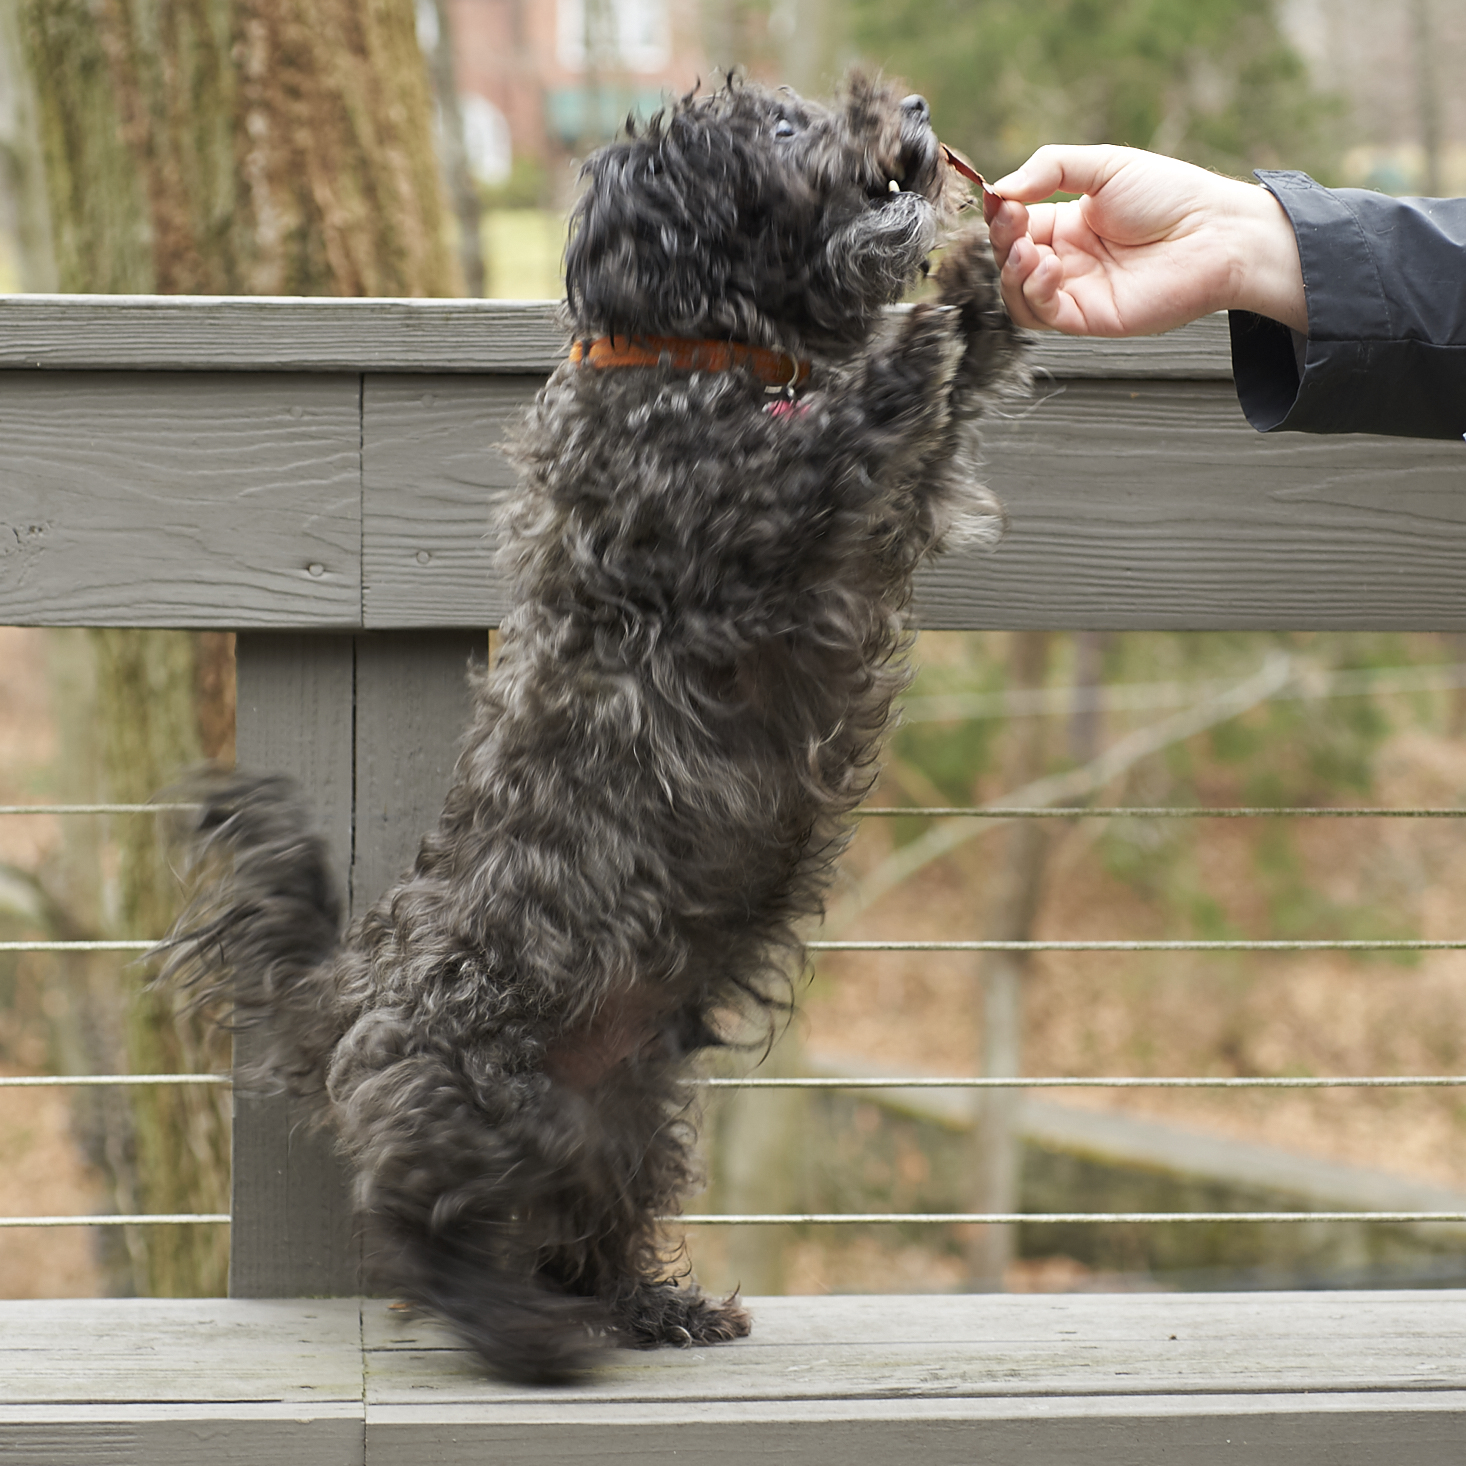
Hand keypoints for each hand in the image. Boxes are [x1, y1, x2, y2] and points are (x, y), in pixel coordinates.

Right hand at [982, 145, 1306, 335]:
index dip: (1001, 214)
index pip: (1016, 226)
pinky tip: (1048, 267)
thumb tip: (1001, 188)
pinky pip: (1043, 314)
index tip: (998, 197)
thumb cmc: (1172, 196)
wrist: (1216, 233)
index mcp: (1068, 223)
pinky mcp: (1087, 318)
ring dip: (1011, 272)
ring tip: (1026, 250)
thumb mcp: (1106, 165)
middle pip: (1009, 260)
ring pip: (1017, 295)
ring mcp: (1076, 291)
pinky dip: (1035, 292)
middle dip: (1002, 239)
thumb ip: (1051, 169)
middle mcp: (1068, 260)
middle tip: (1012, 220)